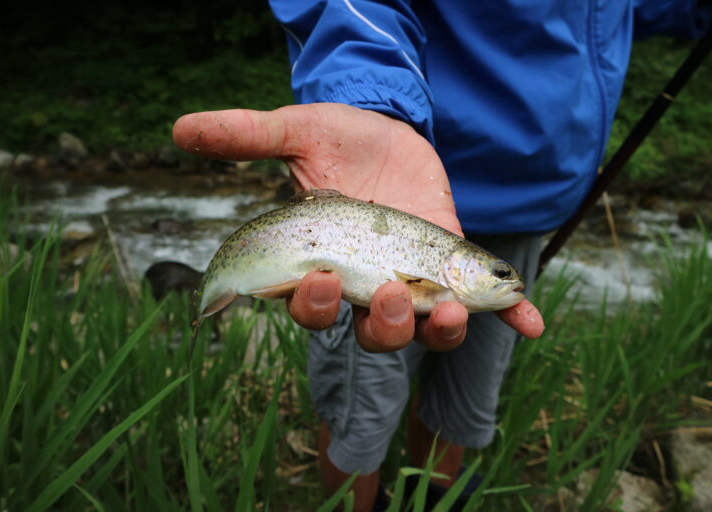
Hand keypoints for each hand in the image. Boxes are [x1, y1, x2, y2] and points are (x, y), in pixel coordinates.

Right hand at [173, 103, 543, 350]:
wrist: (390, 128)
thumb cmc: (338, 137)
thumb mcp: (297, 131)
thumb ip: (247, 135)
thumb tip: (178, 128)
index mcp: (323, 265)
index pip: (309, 306)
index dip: (311, 305)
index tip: (317, 279)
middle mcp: (366, 284)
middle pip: (371, 331)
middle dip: (381, 324)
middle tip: (389, 297)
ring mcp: (413, 279)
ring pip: (422, 327)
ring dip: (437, 329)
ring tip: (447, 311)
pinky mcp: (452, 264)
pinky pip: (481, 302)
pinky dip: (507, 315)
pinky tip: (532, 324)